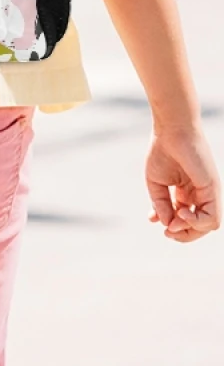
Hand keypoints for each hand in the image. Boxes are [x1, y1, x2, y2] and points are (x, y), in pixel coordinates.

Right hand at [146, 125, 219, 240]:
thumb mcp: (156, 183)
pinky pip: (212, 218)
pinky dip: (197, 223)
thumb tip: (167, 225)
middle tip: (167, 232)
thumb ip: (161, 204)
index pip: (184, 218)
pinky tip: (182, 214)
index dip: (171, 225)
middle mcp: (201, 195)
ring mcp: (209, 194)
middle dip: (182, 234)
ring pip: (208, 226)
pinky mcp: (213, 191)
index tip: (152, 220)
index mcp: (187, 193)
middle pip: (198, 226)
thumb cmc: (162, 151)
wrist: (171, 131)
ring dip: (189, 231)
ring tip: (173, 224)